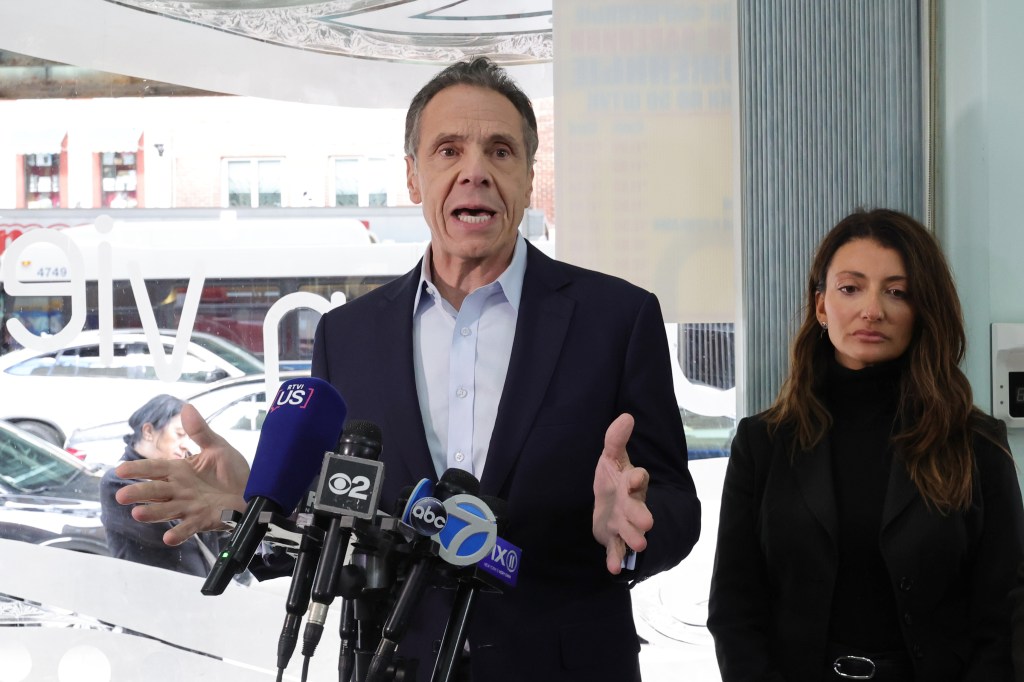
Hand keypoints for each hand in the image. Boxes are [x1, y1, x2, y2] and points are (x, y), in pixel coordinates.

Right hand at [114, 403, 249, 545]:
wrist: (254, 490)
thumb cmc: (232, 471)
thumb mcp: (217, 447)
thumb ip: (200, 431)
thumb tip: (187, 407)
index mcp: (180, 471)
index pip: (155, 469)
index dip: (138, 469)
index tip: (120, 470)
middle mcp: (180, 490)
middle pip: (156, 491)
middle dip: (139, 493)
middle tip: (122, 496)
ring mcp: (189, 506)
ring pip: (167, 510)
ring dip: (153, 513)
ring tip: (137, 514)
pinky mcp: (202, 520)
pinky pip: (188, 528)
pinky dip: (179, 533)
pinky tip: (168, 538)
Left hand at [592, 413, 652, 573]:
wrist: (607, 507)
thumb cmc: (612, 480)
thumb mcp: (611, 458)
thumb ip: (615, 439)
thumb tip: (626, 416)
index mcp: (631, 484)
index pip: (637, 480)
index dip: (636, 479)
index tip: (635, 477)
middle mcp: (630, 505)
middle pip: (637, 510)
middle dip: (640, 516)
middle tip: (647, 524)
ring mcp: (622, 523)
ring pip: (629, 531)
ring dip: (633, 537)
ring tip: (639, 544)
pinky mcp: (613, 539)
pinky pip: (616, 550)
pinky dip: (615, 559)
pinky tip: (613, 568)